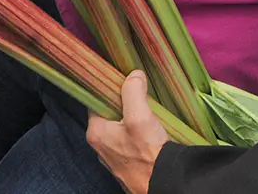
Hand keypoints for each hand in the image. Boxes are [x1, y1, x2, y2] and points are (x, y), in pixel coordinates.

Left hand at [86, 71, 168, 193]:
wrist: (163, 184)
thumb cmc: (148, 154)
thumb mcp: (140, 116)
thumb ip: (133, 92)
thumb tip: (133, 75)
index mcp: (95, 133)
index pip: (96, 102)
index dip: (108, 89)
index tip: (122, 80)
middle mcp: (99, 147)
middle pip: (108, 115)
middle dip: (122, 104)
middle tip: (139, 93)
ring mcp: (112, 157)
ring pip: (119, 129)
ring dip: (131, 119)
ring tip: (147, 111)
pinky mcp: (125, 165)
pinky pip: (127, 142)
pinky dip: (136, 134)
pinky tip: (149, 130)